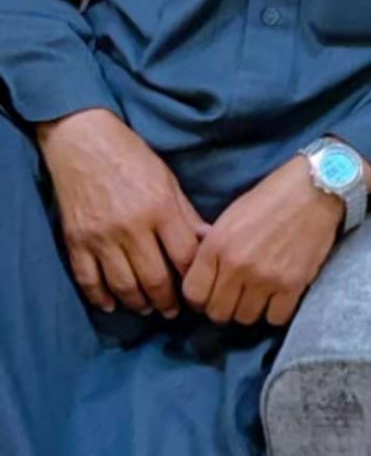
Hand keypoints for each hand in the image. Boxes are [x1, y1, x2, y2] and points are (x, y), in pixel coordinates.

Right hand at [37, 108, 209, 317]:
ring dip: (138, 303)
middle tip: (174, 311)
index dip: (195, 277)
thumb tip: (209, 241)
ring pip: (123, 285)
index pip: (185, 256)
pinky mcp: (76, 242)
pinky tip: (112, 305)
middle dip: (168, 301)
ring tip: (149, 309)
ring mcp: (101, 237)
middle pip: (155, 278)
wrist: (84, 143)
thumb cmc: (133, 158)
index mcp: (160, 210)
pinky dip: (101, 298)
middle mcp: (132, 227)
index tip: (200, 289)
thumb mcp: (168, 181)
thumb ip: (186, 215)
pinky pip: (89, 280)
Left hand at [182, 155, 342, 327]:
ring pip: (246, 318)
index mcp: (217, 244)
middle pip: (218, 313)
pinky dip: (276, 310)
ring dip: (250, 309)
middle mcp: (237, 266)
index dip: (200, 298)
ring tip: (259, 294)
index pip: (193, 294)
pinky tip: (280, 295)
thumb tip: (202, 270)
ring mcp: (265, 278)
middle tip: (236, 296)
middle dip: (224, 307)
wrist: (316, 188)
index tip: (211, 294)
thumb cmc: (273, 195)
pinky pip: (276, 318)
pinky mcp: (293, 284)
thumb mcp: (232, 214)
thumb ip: (214, 245)